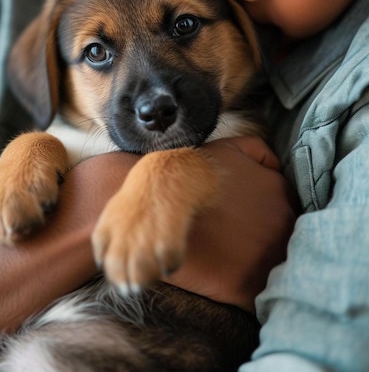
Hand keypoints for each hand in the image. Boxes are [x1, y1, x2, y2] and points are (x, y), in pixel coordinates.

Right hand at [167, 137, 297, 312]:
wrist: (159, 206)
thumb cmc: (192, 175)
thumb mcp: (229, 149)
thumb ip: (260, 152)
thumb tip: (276, 168)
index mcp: (279, 192)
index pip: (287, 209)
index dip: (267, 217)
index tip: (248, 221)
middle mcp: (283, 223)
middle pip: (287, 238)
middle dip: (267, 241)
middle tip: (239, 242)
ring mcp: (269, 257)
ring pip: (278, 267)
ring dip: (263, 267)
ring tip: (234, 263)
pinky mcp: (249, 287)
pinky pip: (261, 297)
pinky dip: (250, 294)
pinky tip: (230, 284)